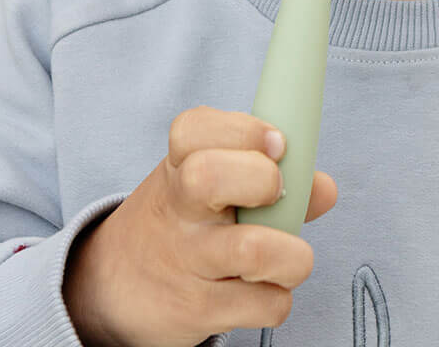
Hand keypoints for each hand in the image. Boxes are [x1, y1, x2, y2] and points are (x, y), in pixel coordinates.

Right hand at [62, 104, 338, 346]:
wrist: (114, 285)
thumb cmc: (182, 219)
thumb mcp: (210, 182)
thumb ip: (271, 175)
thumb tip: (324, 188)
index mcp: (179, 164)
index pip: (193, 129)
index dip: (244, 131)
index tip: (277, 143)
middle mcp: (178, 207)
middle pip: (207, 177)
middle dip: (261, 180)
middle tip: (278, 193)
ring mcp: (186, 260)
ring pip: (251, 250)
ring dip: (292, 254)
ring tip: (288, 255)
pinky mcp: (198, 310)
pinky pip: (263, 304)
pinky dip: (278, 298)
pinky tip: (264, 289)